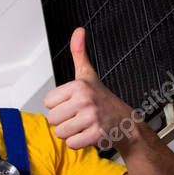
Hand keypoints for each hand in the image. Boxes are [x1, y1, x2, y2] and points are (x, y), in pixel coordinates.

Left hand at [43, 27, 133, 149]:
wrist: (125, 122)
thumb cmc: (102, 98)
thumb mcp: (88, 74)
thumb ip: (79, 52)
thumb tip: (78, 31)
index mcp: (78, 85)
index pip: (48, 102)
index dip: (59, 104)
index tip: (72, 102)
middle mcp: (84, 100)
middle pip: (52, 119)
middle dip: (63, 120)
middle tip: (78, 115)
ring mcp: (91, 118)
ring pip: (61, 132)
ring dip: (70, 132)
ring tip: (82, 124)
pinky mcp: (96, 135)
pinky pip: (72, 143)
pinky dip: (78, 142)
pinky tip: (88, 133)